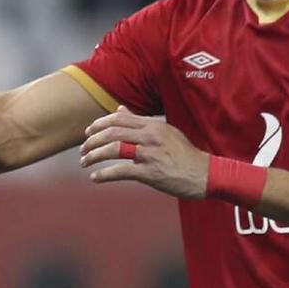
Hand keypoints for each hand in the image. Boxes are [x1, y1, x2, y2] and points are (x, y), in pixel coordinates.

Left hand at [79, 107, 210, 198]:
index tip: (87, 132)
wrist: (205, 174)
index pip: (118, 119)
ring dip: (94, 156)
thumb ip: (140, 121)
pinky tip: (95, 178)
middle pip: (111, 133)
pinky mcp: (150, 173)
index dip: (98, 125)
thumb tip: (119, 109)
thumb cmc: (183, 154)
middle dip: (92, 141)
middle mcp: (150, 137)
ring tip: (84, 163)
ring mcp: (150, 154)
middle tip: (83, 149)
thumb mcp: (164, 132)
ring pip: (113, 150)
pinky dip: (104, 174)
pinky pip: (120, 171)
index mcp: (152, 125)